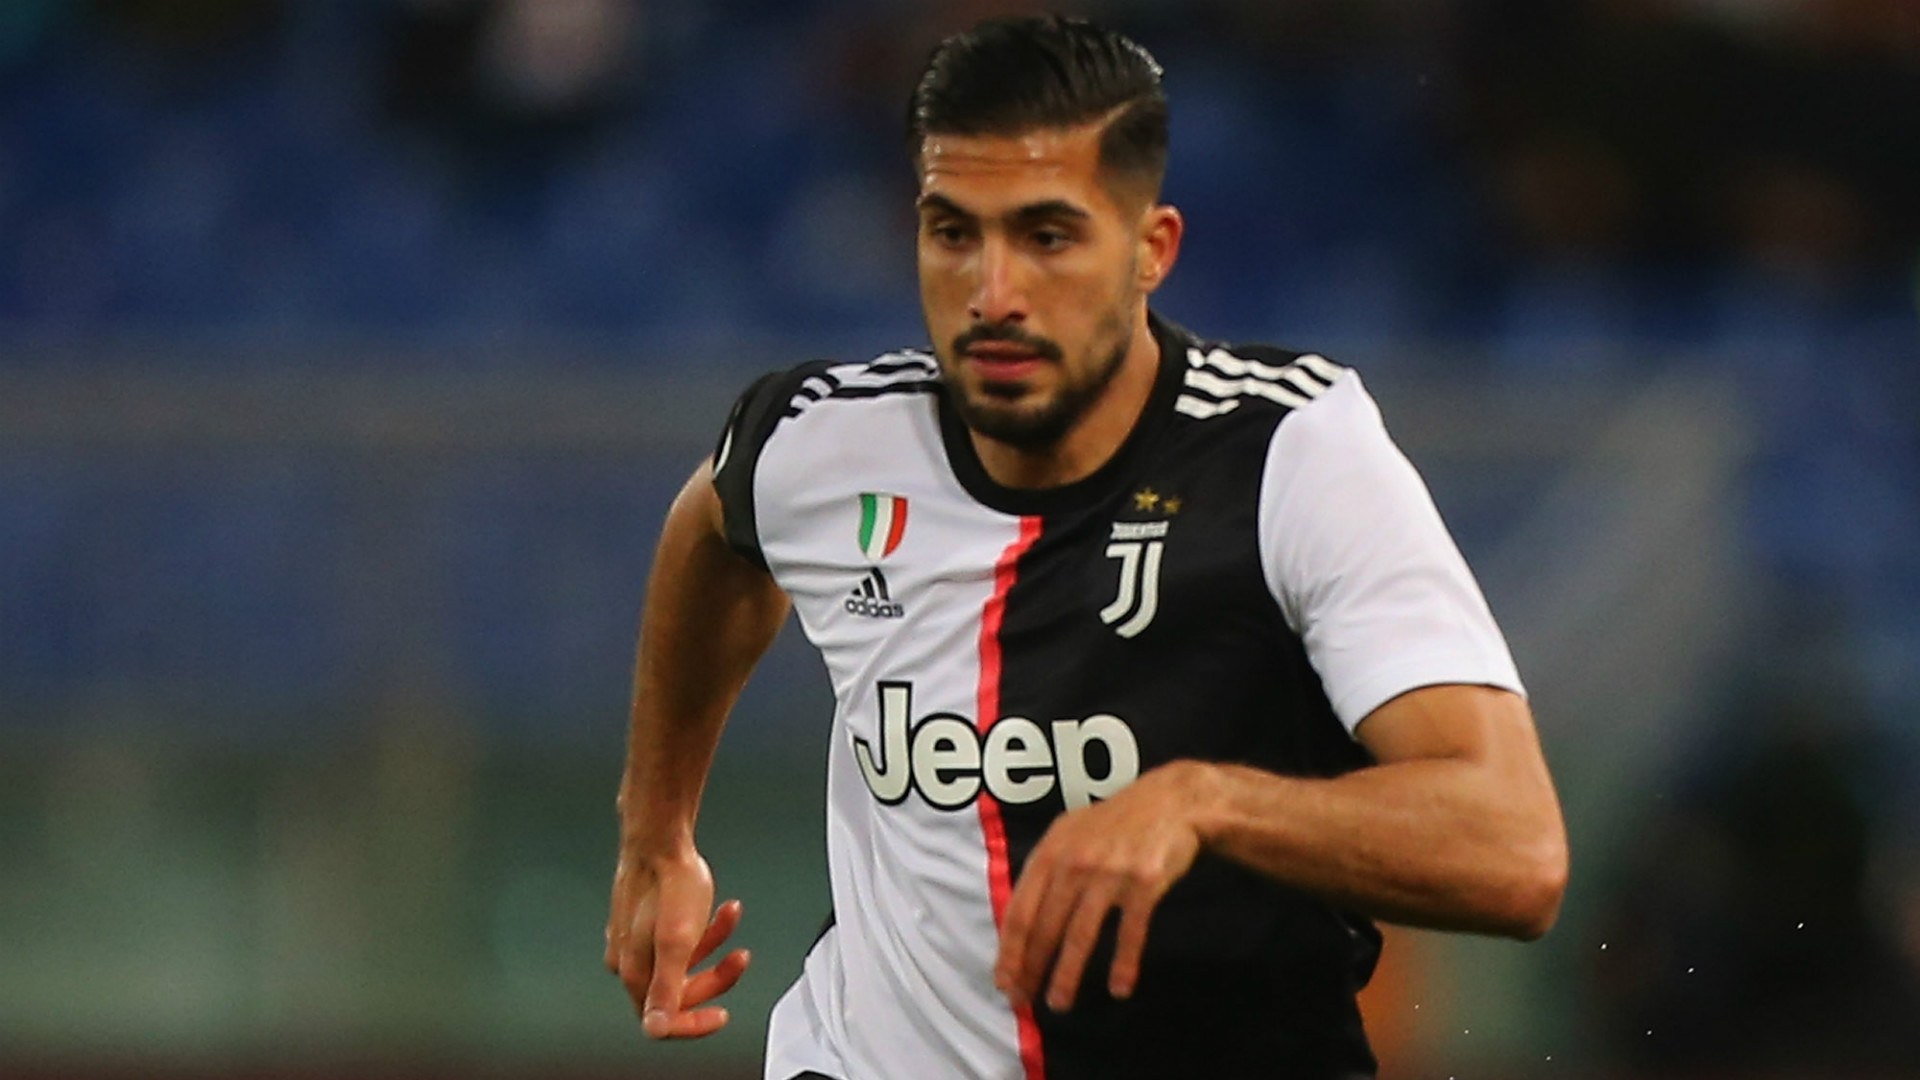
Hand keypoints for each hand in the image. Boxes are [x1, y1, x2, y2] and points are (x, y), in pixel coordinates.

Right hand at [605, 847, 750, 1037]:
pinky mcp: (646, 920)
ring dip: (714, 945)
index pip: (662, 1021)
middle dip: (714, 976)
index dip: (693, 1024)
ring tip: (730, 918)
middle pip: (677, 991)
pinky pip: (681, 938)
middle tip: (737, 959)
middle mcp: (631, 960)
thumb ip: (668, 988)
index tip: (721, 1015)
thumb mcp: (677, 941)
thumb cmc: (668, 882)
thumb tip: (654, 1029)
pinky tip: (721, 910)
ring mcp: (637, 939)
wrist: (661, 838)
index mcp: (636, 972)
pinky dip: (705, 928)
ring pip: (684, 961)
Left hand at [993, 762, 1207, 1012]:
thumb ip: (1045, 870)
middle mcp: (1074, 863)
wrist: (1171, 802)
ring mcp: (1109, 874)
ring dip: (1067, 975)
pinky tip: (1119, 989)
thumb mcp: (1070, 832)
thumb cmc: (1115, 822)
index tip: (1004, 981)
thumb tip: (1018, 920)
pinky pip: (1129, 933)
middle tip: (1023, 1000)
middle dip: (1030, 969)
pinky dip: (1123, 964)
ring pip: (1080, 935)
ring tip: (1059, 1003)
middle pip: (1044, 927)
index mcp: (1050, 852)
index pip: (1020, 910)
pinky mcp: (1144, 884)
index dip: (1010, 950)